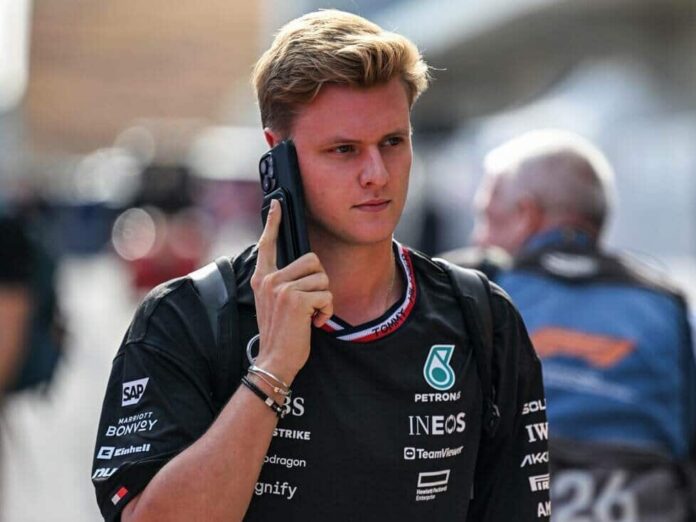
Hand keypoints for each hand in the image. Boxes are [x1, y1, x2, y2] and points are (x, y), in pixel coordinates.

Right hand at [250, 200, 332, 384]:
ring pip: (322, 277)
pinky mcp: (296, 299)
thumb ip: (282, 283)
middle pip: (312, 260)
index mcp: (262, 277)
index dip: (273, 222)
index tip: (277, 203)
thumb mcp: (274, 303)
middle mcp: (269, 279)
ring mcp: (281, 288)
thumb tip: (305, 267)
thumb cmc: (280, 333)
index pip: (267, 243)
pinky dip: (327, 310)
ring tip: (311, 315)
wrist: (274, 360)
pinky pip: (326, 294)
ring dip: (324, 298)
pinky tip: (314, 322)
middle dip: (320, 282)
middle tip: (310, 303)